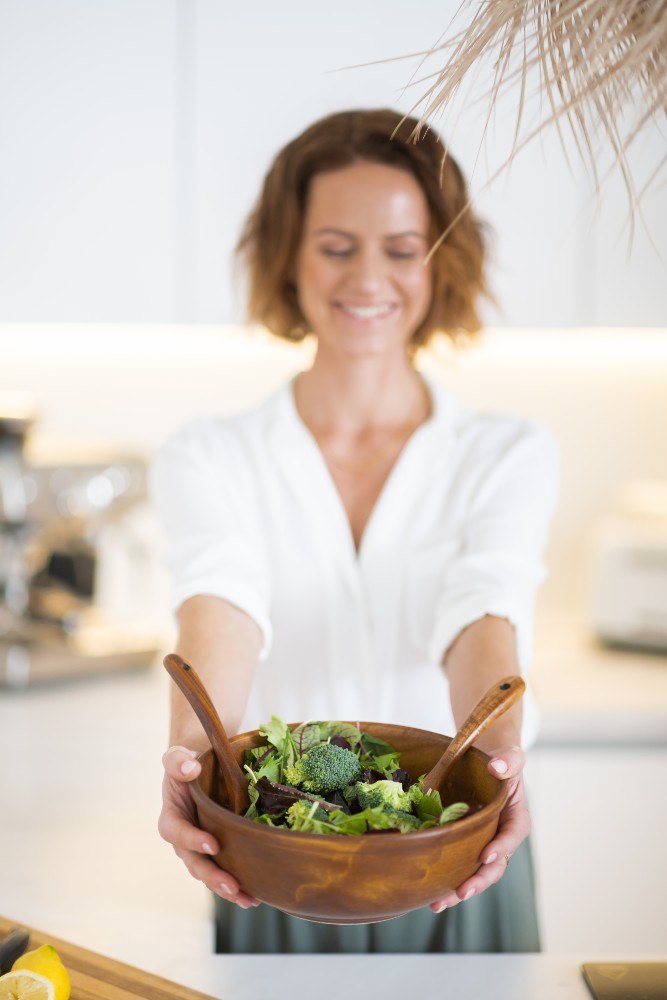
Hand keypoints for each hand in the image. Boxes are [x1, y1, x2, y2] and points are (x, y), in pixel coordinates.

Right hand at [158, 745, 259, 908]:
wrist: (200, 769)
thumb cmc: (188, 763)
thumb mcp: (178, 757)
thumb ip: (177, 761)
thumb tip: (189, 767)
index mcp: (172, 818)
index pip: (177, 832)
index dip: (192, 840)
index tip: (213, 844)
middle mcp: (185, 839)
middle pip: (195, 862)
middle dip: (213, 877)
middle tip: (232, 886)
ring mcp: (202, 849)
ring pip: (211, 873)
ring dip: (228, 889)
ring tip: (249, 900)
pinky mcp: (219, 852)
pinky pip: (227, 870)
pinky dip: (241, 884)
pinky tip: (258, 894)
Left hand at [429, 745, 529, 911]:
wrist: (486, 765)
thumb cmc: (500, 761)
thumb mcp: (509, 756)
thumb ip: (509, 760)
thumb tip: (497, 766)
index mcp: (515, 816)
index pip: (514, 834)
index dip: (503, 847)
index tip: (487, 855)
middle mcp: (500, 836)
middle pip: (495, 864)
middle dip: (479, 880)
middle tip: (462, 892)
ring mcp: (481, 843)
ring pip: (474, 872)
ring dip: (458, 890)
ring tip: (437, 904)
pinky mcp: (463, 846)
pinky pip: (457, 865)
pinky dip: (444, 880)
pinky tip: (427, 895)